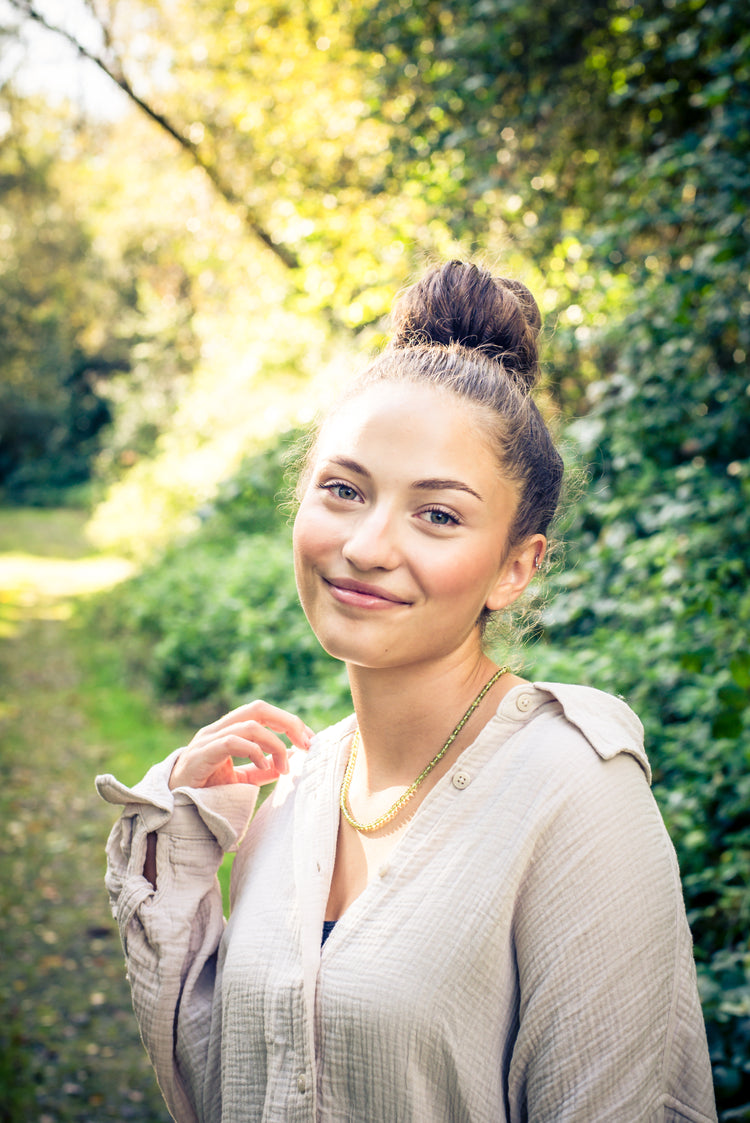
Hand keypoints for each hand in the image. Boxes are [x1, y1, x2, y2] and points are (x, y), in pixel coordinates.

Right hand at [169, 700, 314, 789]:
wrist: (173, 813)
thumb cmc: (203, 795)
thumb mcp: (239, 780)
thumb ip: (259, 769)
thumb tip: (286, 762)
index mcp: (227, 731)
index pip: (263, 713)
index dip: (289, 722)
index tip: (310, 740)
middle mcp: (217, 729)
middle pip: (258, 708)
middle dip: (288, 722)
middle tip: (307, 743)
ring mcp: (207, 740)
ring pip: (249, 723)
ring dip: (275, 744)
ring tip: (285, 767)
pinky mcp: (201, 754)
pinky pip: (233, 741)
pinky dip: (255, 751)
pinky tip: (265, 766)